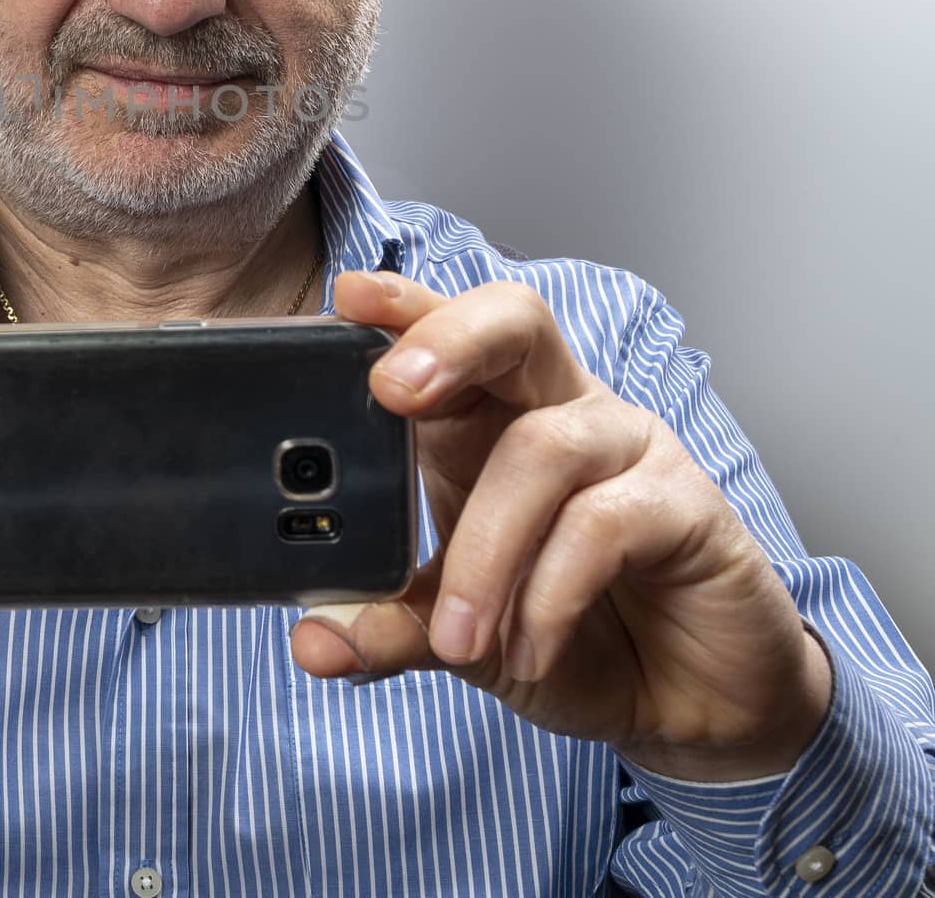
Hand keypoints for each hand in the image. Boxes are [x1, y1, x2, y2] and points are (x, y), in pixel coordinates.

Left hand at [291, 270, 832, 780]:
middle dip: (446, 338)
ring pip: (543, 447)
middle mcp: (561, 410)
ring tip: (458, 638)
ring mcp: (629, 448)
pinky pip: (606, 521)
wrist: (691, 707)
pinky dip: (551, 591)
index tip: (343, 296)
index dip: (399, 306)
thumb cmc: (577, 635)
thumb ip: (391, 629)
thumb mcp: (462, 638)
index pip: (446, 331)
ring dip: (486, 549)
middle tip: (391, 391)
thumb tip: (313, 643)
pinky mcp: (688, 504)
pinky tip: (530, 649)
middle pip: (514, 321)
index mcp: (490, 418)